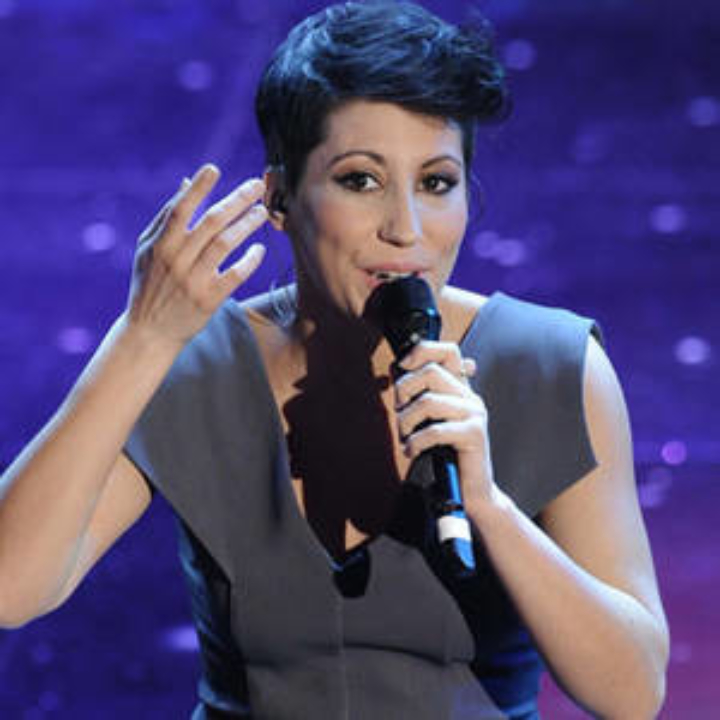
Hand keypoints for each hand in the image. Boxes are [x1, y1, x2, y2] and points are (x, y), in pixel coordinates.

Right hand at [125, 164, 267, 350]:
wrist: (150, 331)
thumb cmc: (150, 285)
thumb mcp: (148, 250)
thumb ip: (166, 217)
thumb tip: (186, 183)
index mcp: (160, 244)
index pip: (181, 209)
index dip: (198, 188)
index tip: (214, 169)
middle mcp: (177, 260)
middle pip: (212, 222)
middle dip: (236, 200)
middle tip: (256, 186)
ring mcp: (193, 280)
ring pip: (226, 244)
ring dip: (247, 224)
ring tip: (262, 212)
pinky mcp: (209, 300)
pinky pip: (235, 275)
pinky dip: (250, 260)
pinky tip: (259, 248)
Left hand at [393, 340, 498, 513]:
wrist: (472, 491)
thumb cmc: (447, 455)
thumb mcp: (430, 420)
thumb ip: (420, 395)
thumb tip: (397, 368)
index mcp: (460, 389)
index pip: (448, 351)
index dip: (422, 351)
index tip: (402, 366)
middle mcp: (470, 397)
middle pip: (431, 372)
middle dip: (404, 390)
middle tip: (399, 412)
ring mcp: (475, 414)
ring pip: (427, 402)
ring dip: (406, 422)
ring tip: (405, 439)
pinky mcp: (474, 434)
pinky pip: (435, 430)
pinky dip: (415, 442)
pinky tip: (412, 451)